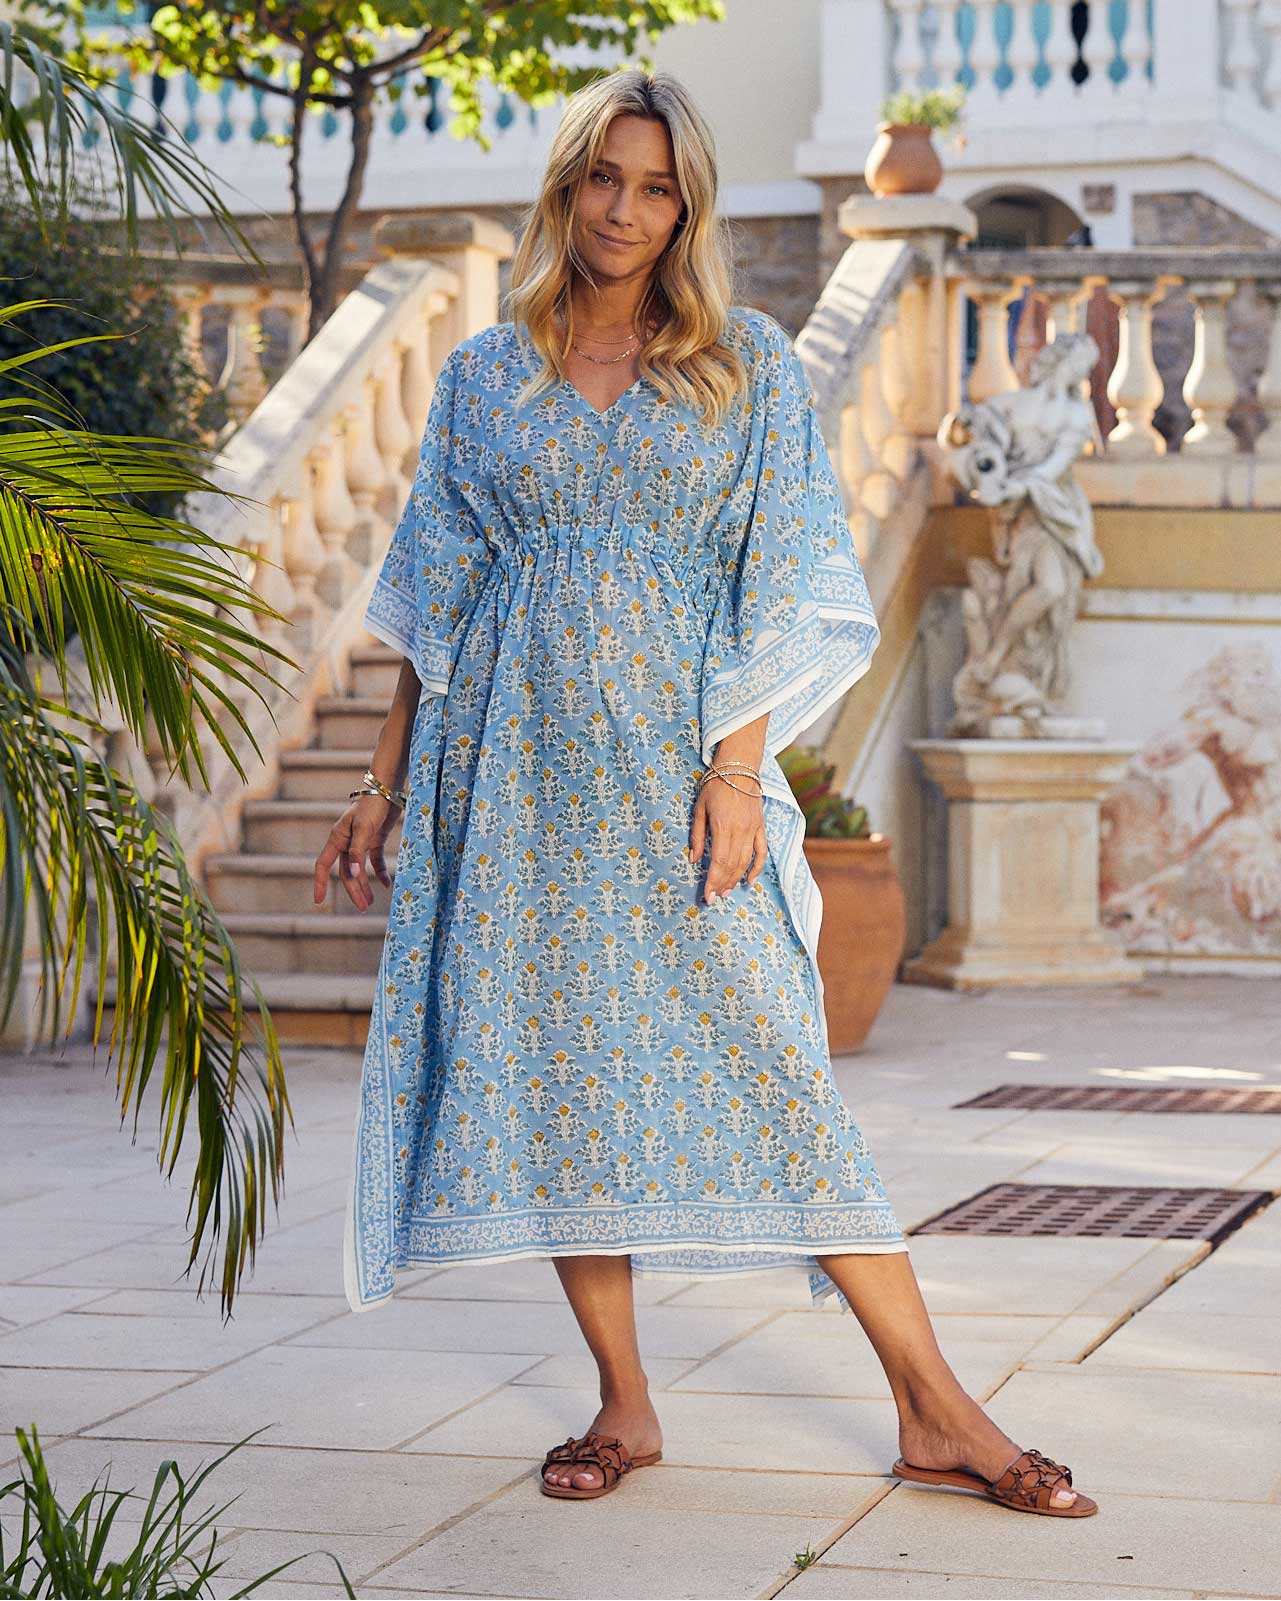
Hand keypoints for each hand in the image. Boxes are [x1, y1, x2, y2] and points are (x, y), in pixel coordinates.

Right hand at [313, 794, 397, 911]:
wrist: (388, 790)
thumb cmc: (372, 806)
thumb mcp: (364, 829)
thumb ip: (357, 851)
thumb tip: (353, 873)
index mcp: (336, 838)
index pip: (323, 864)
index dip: (320, 882)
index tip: (318, 901)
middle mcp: (345, 841)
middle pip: (346, 871)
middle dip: (353, 890)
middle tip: (363, 907)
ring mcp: (360, 842)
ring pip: (358, 869)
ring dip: (364, 885)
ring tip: (371, 901)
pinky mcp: (374, 839)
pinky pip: (374, 860)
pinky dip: (379, 872)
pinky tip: (386, 884)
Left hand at [688, 774, 767, 906]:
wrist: (738, 767)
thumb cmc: (715, 785)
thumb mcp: (699, 809)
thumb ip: (697, 836)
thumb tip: (694, 860)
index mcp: (723, 826)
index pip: (719, 862)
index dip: (713, 882)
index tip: (707, 896)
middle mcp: (741, 830)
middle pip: (732, 866)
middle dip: (722, 884)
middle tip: (714, 898)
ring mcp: (753, 829)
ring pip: (746, 862)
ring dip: (736, 879)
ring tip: (726, 891)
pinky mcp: (761, 826)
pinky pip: (762, 851)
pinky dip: (757, 868)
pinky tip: (750, 880)